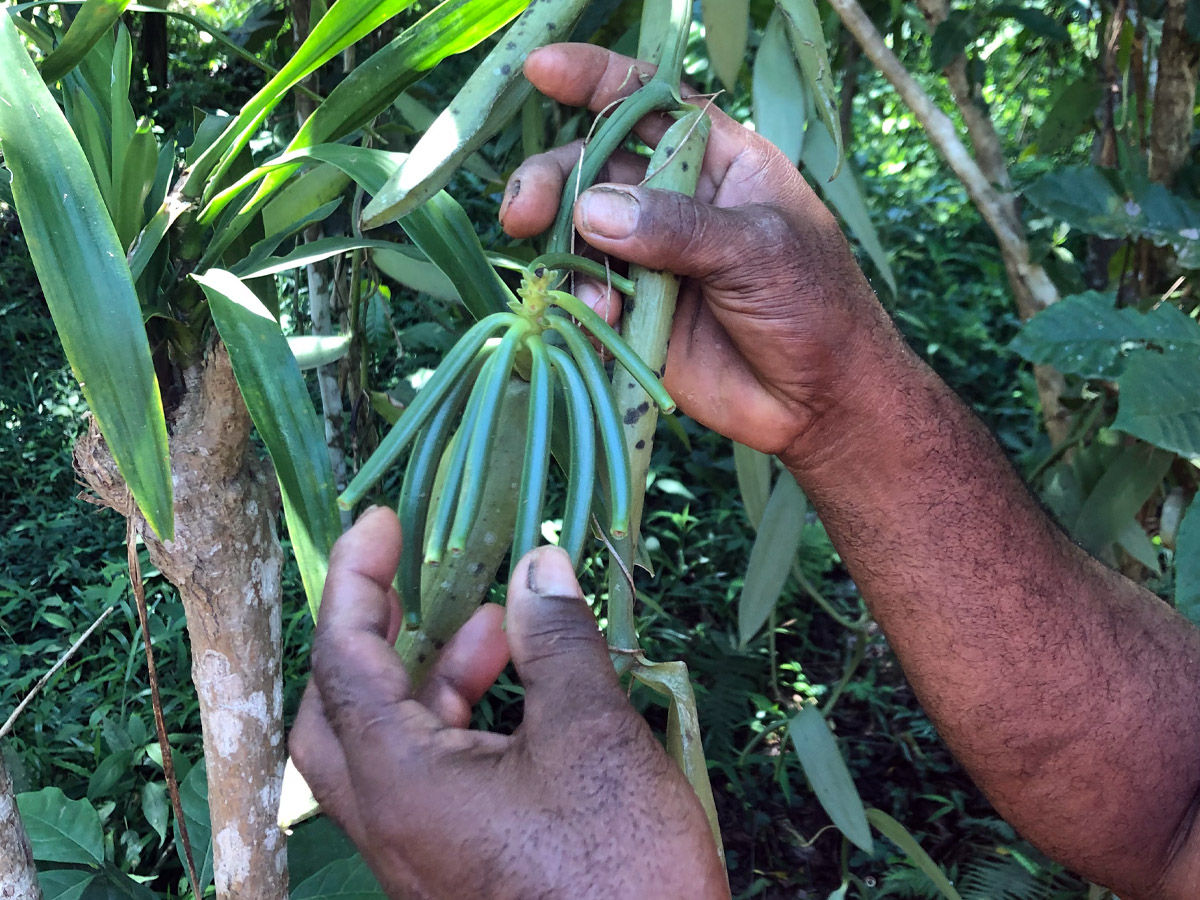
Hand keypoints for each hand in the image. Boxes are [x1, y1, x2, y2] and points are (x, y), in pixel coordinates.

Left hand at [289, 507, 727, 899]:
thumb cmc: (617, 868)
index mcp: (399, 783)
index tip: (381, 520)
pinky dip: (459, 726)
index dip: (355, 577)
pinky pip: (429, 782)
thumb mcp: (592, 736)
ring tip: (498, 632)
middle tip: (411, 583)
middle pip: (335, 712)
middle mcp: (389, 822)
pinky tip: (521, 700)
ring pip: (386, 748)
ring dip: (429, 679)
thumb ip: (556, 641)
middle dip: (369, 636)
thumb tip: (540, 564)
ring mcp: (420, 854)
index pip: (342, 658)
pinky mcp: (455, 871)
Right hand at [502, 44, 900, 463]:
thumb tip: (593, 208)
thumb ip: (678, 227)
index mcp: (719, 162)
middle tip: (522, 214)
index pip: (650, 102)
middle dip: (552, 181)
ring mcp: (652, 259)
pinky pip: (586, 297)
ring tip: (597, 301)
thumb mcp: (757, 250)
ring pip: (579, 234)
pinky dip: (580, 307)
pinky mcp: (636, 314)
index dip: (595, 80)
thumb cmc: (814, 307)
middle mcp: (676, 202)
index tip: (540, 74)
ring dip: (567, 258)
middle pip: (594, 167)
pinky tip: (600, 325)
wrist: (820, 402)